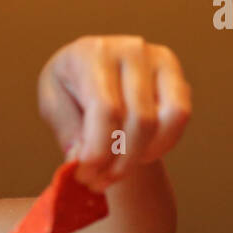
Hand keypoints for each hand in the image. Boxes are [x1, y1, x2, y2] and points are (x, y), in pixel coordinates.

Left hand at [36, 36, 190, 190]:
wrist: (92, 72)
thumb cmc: (70, 89)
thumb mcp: (53, 105)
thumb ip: (67, 131)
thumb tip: (80, 159)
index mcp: (92, 52)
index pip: (106, 108)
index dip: (99, 150)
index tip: (85, 176)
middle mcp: (130, 50)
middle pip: (138, 120)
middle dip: (118, 161)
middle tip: (98, 183)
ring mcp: (158, 60)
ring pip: (162, 121)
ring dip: (139, 156)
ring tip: (115, 168)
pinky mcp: (177, 76)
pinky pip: (179, 118)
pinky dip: (162, 145)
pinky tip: (138, 154)